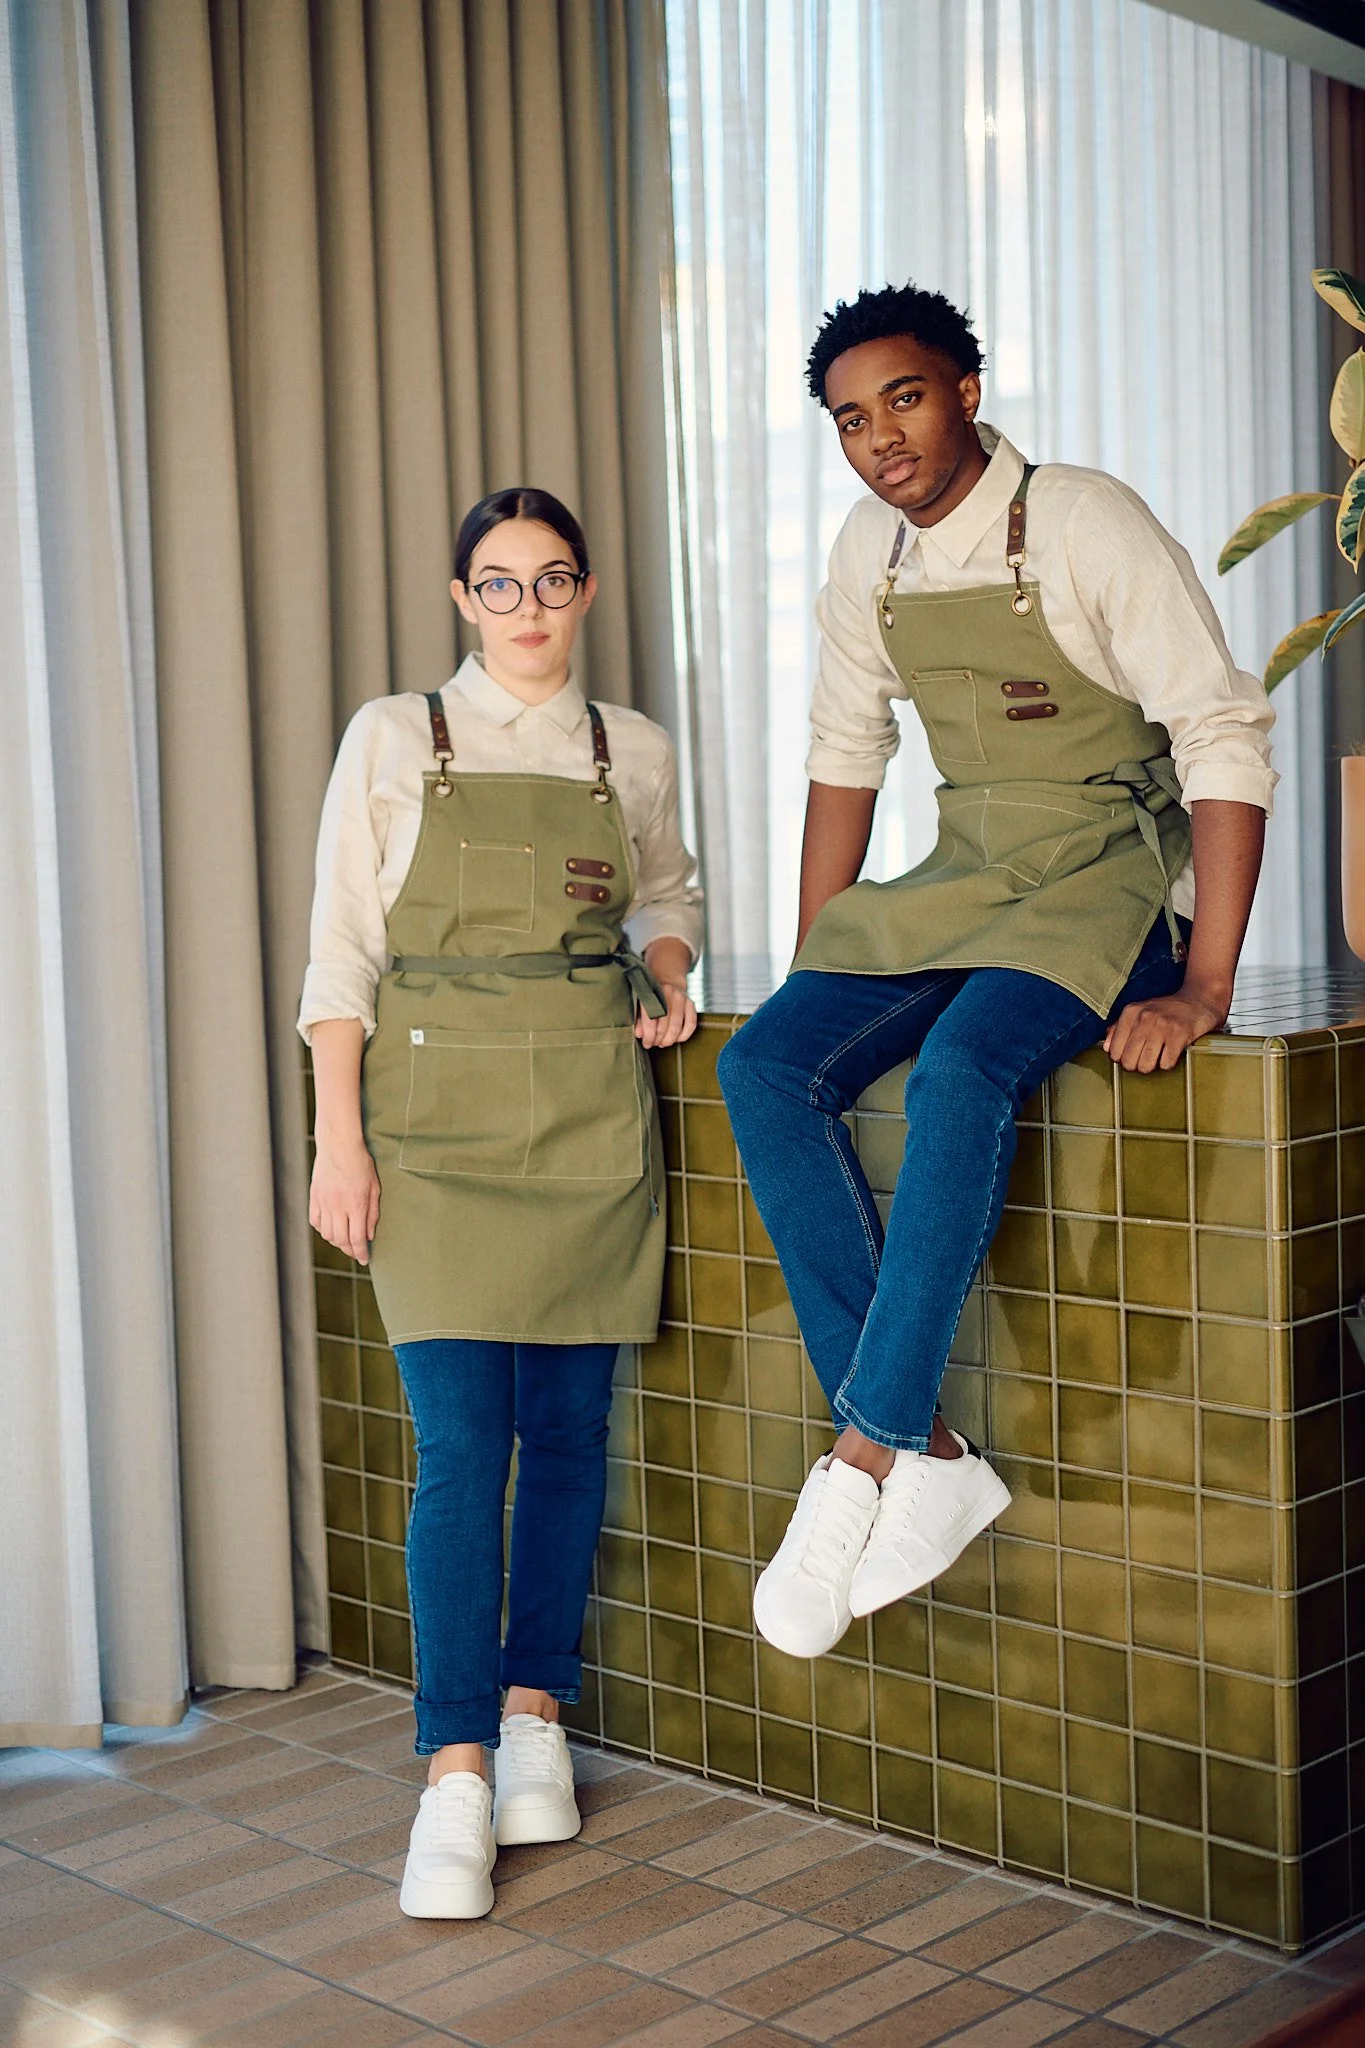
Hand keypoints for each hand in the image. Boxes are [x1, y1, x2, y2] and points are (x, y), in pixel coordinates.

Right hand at [310, 1141, 380, 1263]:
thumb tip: (370, 1236)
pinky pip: (315, 1222)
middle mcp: (338, 1207)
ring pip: (327, 1234)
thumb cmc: (361, 1163)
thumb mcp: (375, 1187)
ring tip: (344, 1240)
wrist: (338, 1145)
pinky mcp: (314, 1197)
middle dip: (349, 1250)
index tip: (364, 1259)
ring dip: (336, 1241)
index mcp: (356, 1205)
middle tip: (355, 1252)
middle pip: (340, 1240)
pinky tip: (331, 1228)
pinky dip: (322, 1229)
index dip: (361, 1253)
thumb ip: (372, 1213)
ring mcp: (323, 1202)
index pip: (357, 1239)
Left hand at [636, 979, 697, 1048]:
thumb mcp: (641, 1004)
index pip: (650, 1020)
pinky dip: (684, 1035)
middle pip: (664, 1025)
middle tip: (655, 1044)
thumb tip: (640, 1035)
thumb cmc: (651, 996)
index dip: (649, 1036)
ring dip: (670, 1039)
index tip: (646, 1044)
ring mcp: (681, 998)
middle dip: (659, 1039)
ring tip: (664, 1043)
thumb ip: (639, 1019)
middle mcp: (667, 993)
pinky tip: (677, 1039)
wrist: (667, 979)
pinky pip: (691, 1024)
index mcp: (651, 993)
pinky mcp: (691, 1003)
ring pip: (677, 1026)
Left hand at [1103, 982, 1227, 1072]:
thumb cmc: (1167, 1011)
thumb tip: (1107, 1047)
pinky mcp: (1179, 1034)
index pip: (1114, 1052)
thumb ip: (1119, 1028)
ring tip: (1159, 1056)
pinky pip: (1166, 1064)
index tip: (1134, 1054)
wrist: (1200, 1000)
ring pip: (1146, 1066)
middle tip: (1147, 1057)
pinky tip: (1172, 1053)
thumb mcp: (1139, 1012)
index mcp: (1130, 1012)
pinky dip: (1169, 1063)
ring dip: (1153, 1066)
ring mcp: (1162, 1026)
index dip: (1123, 1058)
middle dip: (1137, 1065)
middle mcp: (1144, 1017)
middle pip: (1129, 1062)